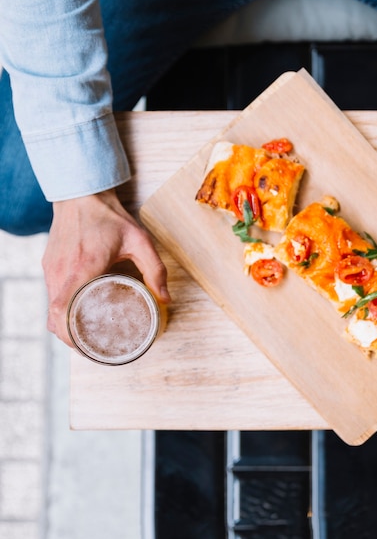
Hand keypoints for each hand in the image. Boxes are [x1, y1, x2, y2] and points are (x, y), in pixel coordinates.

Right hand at [42, 189, 170, 345]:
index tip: (84, 346)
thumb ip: (155, 269)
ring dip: (64, 322)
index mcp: (83, 266)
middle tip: (90, 345)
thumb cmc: (110, 217)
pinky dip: (60, 308)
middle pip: (53, 314)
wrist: (82, 193)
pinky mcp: (49, 263)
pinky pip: (51, 293)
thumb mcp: (140, 240)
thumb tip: (165, 298)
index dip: (69, 333)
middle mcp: (62, 270)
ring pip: (50, 306)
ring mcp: (51, 267)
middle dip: (68, 335)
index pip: (62, 308)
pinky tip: (78, 311)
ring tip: (86, 332)